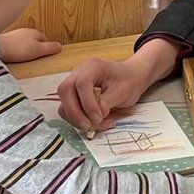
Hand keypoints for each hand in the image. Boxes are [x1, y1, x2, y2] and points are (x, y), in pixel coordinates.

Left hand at [0, 28, 61, 64]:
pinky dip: (17, 51)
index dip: (46, 49)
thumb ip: (50, 48)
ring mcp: (15, 35)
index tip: (44, 57)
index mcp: (35, 32)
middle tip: (34, 59)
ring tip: (24, 59)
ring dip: (26, 51)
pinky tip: (15, 57)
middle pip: (35, 41)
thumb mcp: (39, 50)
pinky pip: (16, 46)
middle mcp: (26, 31)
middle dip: (35, 49)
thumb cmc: (18, 49)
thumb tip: (60, 46)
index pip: (45, 40)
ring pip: (25, 44)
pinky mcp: (7, 41)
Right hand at [57, 38, 182, 131]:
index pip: (82, 83)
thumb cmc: (128, 82)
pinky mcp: (73, 95)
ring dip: (75, 118)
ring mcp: (74, 83)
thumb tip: (97, 115)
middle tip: (89, 127)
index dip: (88, 103)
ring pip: (63, 102)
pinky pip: (67, 109)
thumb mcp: (123, 91)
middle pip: (65, 91)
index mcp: (93, 67)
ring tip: (95, 125)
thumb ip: (108, 102)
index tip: (99, 118)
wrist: (130, 79)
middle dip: (75, 113)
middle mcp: (79, 72)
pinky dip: (77, 119)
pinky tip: (93, 123)